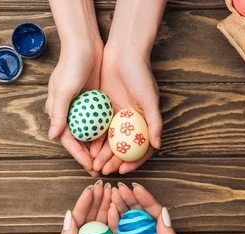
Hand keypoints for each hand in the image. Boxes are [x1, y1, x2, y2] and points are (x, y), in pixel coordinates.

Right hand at [47, 0, 103, 176]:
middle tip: (101, 171)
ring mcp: (83, 110)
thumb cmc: (71, 65)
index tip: (90, 167)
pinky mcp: (95, 104)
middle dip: (90, 158)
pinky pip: (101, 124)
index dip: (79, 156)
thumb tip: (53, 135)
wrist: (85, 45)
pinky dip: (107, 134)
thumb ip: (59, 113)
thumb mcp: (64, 90)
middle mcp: (70, 115)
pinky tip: (116, 144)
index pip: (69, 141)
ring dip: (100, 149)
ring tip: (109, 162)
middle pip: (80, 142)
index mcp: (58, 113)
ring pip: (92, 136)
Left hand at [52, 180, 121, 233]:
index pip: (75, 219)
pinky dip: (119, 223)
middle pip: (90, 218)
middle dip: (97, 201)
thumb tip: (68, 214)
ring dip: (108, 208)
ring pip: (103, 225)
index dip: (84, 202)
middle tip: (107, 185)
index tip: (92, 187)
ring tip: (116, 193)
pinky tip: (124, 213)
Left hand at [91, 47, 161, 174]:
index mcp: (145, 121)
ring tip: (94, 164)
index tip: (123, 170)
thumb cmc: (140, 74)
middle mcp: (132, 122)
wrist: (124, 52)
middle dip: (114, 161)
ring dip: (102, 154)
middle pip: (124, 148)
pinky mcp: (104, 110)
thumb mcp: (149, 98)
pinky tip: (87, 149)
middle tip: (104, 170)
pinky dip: (94, 140)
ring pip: (110, 141)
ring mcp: (117, 117)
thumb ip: (155, 122)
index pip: (141, 149)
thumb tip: (157, 145)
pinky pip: (99, 128)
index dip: (134, 162)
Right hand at [108, 182, 198, 233]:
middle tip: (119, 188)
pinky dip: (112, 225)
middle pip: (139, 216)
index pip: (155, 214)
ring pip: (127, 224)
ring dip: (120, 209)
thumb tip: (163, 212)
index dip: (146, 199)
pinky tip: (107, 214)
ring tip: (111, 195)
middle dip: (130, 200)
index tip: (135, 187)